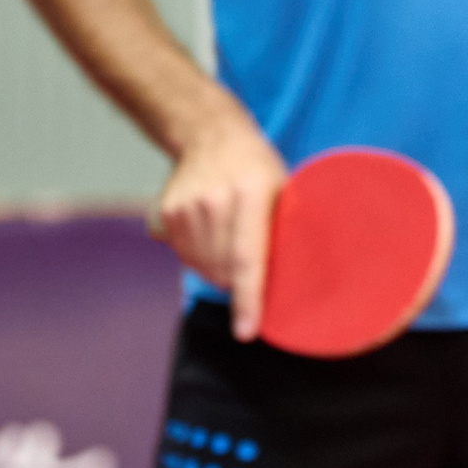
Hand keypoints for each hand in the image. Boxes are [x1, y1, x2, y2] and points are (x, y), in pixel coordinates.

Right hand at [153, 108, 288, 340]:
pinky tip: (208, 229)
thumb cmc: (258, 168)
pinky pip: (182, 255)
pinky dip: (197, 255)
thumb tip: (301, 284)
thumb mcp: (285, 189)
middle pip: (223, 270)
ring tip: (228, 237)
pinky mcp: (165, 214)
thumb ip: (286, 232)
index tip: (246, 332)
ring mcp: (185, 208)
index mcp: (250, 193)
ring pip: (201, 267)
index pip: (247, 258)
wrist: (210, 135)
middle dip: (238, 282)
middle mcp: (214, 201)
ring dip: (217, 269)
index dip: (248, 300)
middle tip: (250, 262)